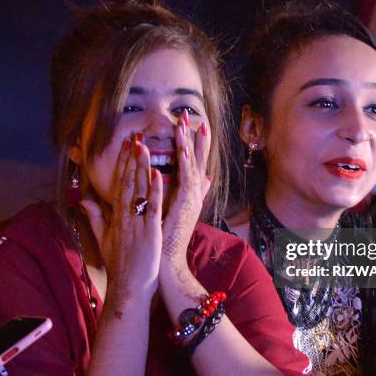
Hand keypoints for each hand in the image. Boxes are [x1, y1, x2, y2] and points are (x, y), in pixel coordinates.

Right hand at [81, 134, 162, 296]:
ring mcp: (136, 224)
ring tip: (144, 147)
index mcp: (116, 218)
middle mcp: (125, 217)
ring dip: (141, 168)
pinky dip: (154, 190)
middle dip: (130, 159)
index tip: (126, 147)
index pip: (119, 185)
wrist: (128, 289)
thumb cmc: (120, 266)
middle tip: (134, 137)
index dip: (122, 165)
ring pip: (139, 191)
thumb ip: (96, 218)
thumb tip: (84, 200)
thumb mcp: (103, 240)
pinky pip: (152, 207)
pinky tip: (157, 174)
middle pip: (127, 183)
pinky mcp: (149, 232)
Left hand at [160, 114, 210, 270]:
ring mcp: (191, 198)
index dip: (196, 143)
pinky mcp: (184, 205)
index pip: (195, 163)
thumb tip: (206, 178)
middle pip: (198, 159)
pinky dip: (185, 163)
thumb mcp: (183, 209)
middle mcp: (194, 193)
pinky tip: (183, 148)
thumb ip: (195, 192)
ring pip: (192, 165)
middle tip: (190, 115)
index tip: (195, 123)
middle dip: (195, 137)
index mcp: (191, 193)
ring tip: (186, 124)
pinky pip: (186, 179)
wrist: (169, 260)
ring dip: (189, 143)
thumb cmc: (170, 237)